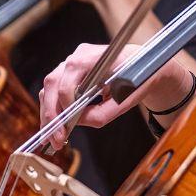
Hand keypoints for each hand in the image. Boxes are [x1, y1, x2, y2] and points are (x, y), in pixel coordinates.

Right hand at [36, 42, 195, 152]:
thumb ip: (100, 115)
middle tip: (54, 139)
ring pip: (49, 87)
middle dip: (50, 115)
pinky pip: (56, 88)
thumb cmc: (137, 79)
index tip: (66, 130)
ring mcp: (72, 60)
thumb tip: (75, 123)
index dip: (64, 108)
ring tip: (53, 137)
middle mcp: (77, 56)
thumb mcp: (123, 102)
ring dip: (49, 113)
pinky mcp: (72, 69)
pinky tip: (57, 125)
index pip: (66, 84)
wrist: (146, 64)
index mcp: (91, 58)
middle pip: (51, 84)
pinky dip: (54, 107)